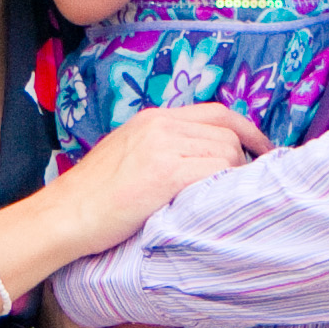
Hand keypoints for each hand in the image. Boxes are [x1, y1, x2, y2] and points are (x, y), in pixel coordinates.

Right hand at [61, 97, 265, 257]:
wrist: (65, 215)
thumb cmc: (92, 199)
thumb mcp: (128, 157)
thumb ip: (162, 149)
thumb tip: (199, 162)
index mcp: (153, 118)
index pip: (216, 112)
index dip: (247, 130)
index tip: (263, 150)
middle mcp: (161, 124)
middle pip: (227, 132)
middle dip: (246, 159)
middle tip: (252, 185)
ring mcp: (163, 146)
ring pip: (226, 152)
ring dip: (234, 178)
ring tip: (228, 201)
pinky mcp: (166, 172)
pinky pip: (214, 172)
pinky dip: (225, 188)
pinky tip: (219, 205)